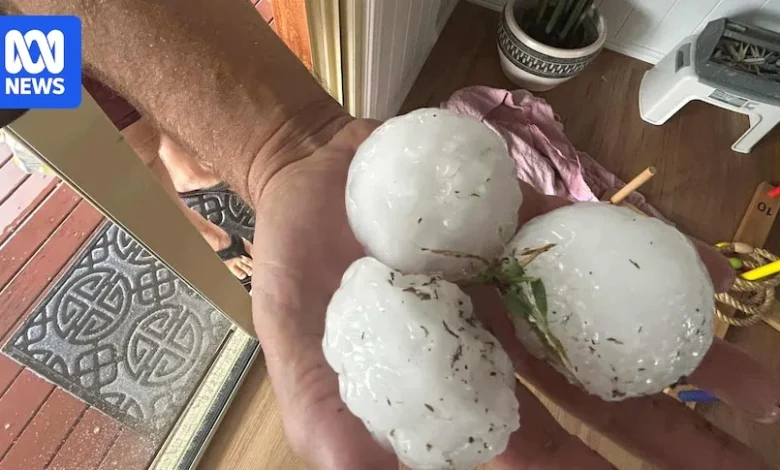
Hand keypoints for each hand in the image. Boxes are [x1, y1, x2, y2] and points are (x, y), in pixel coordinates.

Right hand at [250, 117, 779, 468]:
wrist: (310, 171)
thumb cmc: (297, 267)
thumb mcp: (297, 347)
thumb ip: (329, 418)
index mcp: (456, 379)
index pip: (530, 444)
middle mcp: (504, 337)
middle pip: (592, 396)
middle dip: (660, 434)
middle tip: (732, 464)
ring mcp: (527, 278)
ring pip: (612, 326)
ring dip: (682, 358)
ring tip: (759, 394)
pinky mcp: (537, 220)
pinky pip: (602, 245)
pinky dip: (657, 266)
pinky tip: (708, 289)